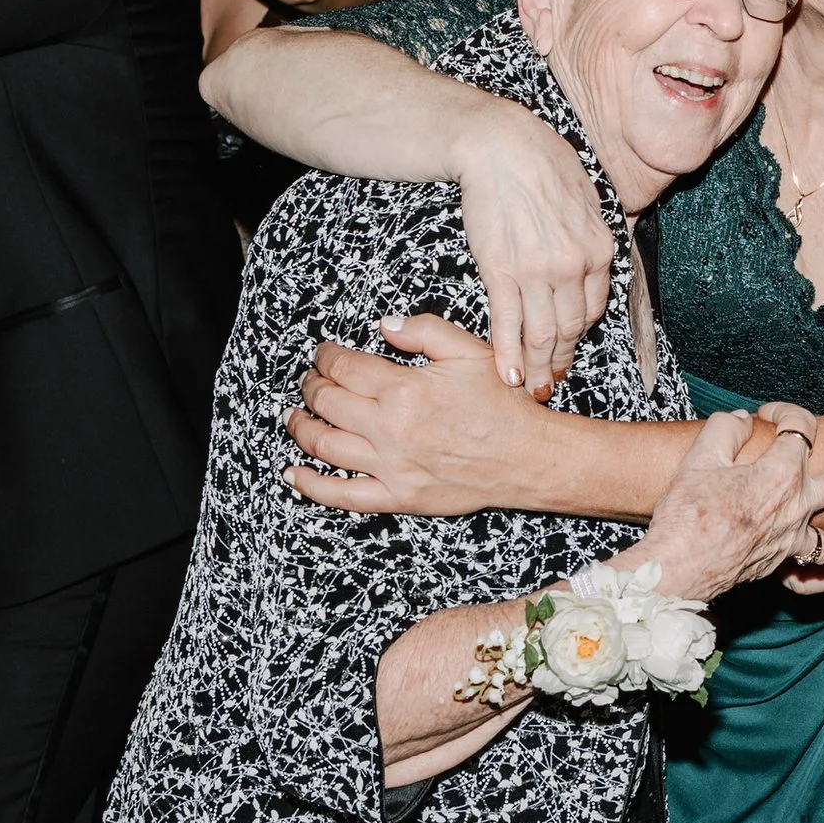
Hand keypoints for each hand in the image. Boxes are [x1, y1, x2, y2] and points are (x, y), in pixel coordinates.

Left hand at [286, 317, 540, 514]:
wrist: (529, 456)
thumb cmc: (504, 404)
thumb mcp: (469, 351)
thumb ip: (424, 331)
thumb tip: (385, 326)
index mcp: (405, 390)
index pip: (344, 368)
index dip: (325, 356)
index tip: (323, 353)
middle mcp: (391, 429)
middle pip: (327, 403)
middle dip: (311, 386)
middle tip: (310, 379)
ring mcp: (391, 466)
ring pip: (324, 445)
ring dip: (301, 427)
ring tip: (295, 417)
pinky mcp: (398, 496)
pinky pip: (342, 495)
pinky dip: (311, 484)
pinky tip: (294, 473)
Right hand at [449, 96, 613, 392]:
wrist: (501, 145)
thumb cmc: (542, 163)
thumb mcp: (586, 198)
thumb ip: (591, 234)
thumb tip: (595, 255)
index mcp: (599, 249)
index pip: (593, 308)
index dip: (578, 336)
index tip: (568, 350)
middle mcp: (575, 266)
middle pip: (570, 329)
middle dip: (559, 360)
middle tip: (549, 382)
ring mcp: (538, 272)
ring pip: (542, 334)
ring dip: (535, 367)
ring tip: (529, 387)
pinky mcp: (502, 271)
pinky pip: (509, 323)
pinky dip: (508, 354)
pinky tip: (506, 373)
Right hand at [625, 410, 823, 600]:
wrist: (675, 574)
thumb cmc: (685, 516)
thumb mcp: (699, 459)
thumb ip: (725, 430)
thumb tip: (741, 420)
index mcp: (780, 476)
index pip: (800, 431)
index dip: (787, 413)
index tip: (771, 413)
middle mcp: (797, 509)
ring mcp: (791, 542)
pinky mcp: (778, 565)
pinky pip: (809, 557)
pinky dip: (815, 550)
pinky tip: (808, 545)